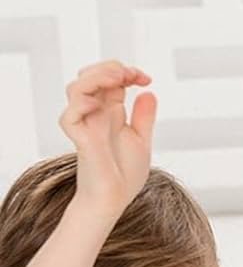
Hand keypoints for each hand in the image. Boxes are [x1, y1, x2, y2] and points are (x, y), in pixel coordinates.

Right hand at [59, 60, 156, 215]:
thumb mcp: (141, 141)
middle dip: (111, 68)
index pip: (110, 79)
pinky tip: (101, 105)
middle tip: (132, 75)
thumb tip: (149, 93)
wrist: (114, 198)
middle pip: (91, 76)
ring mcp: (85, 124)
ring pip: (77, 88)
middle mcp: (95, 114)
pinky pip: (69, 115)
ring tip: (118, 80)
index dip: (126, 72)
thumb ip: (144, 118)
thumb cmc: (125, 174)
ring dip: (96, 78)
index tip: (146, 79)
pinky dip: (82, 104)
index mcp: (109, 112)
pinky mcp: (78, 139)